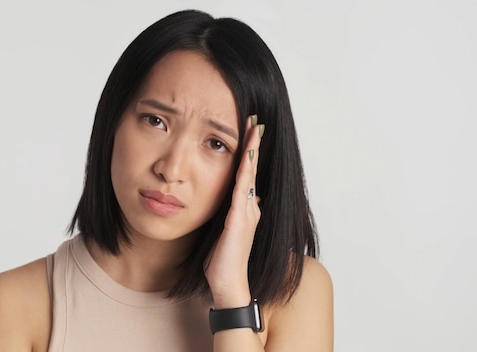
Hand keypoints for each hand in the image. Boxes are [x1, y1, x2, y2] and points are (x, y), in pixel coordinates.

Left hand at [204, 114, 263, 308]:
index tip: (249, 130)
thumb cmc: (222, 259)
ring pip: (249, 175)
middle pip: (252, 168)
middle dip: (253, 143)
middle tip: (255, 120)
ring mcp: (247, 212)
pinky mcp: (239, 220)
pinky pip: (241, 191)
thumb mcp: (226, 230)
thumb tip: (243, 196)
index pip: (247, 173)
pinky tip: (246, 157)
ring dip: (251, 151)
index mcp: (245, 207)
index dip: (249, 151)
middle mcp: (250, 206)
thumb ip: (234, 212)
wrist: (227, 282)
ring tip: (254, 129)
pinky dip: (244, 172)